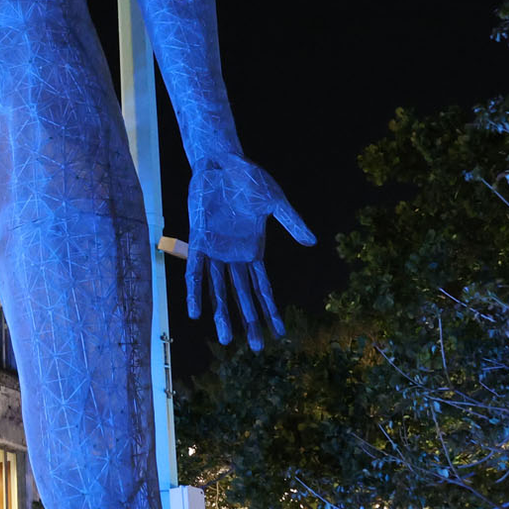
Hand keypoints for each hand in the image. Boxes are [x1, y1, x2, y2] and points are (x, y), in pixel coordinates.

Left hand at [184, 156, 313, 350]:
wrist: (221, 160)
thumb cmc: (249, 179)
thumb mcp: (275, 201)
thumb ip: (292, 222)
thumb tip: (313, 243)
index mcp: (254, 250)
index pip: (263, 288)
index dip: (271, 311)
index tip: (280, 333)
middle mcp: (235, 256)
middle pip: (243, 295)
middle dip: (250, 321)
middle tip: (258, 348)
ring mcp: (216, 251)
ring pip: (219, 290)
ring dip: (223, 314)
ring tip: (227, 339)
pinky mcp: (199, 240)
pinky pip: (195, 272)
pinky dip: (196, 292)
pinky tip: (196, 312)